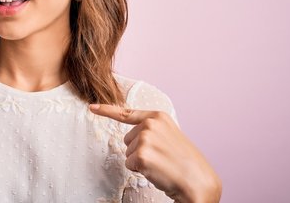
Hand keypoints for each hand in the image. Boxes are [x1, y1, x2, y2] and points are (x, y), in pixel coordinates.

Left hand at [89, 104, 221, 202]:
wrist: (198, 181)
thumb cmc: (186, 162)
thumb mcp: (170, 135)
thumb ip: (152, 130)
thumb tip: (134, 134)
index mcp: (158, 116)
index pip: (126, 113)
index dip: (106, 110)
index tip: (91, 107)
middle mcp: (150, 124)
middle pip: (127, 139)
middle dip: (139, 150)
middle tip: (161, 157)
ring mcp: (145, 139)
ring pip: (128, 153)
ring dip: (141, 161)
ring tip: (161, 163)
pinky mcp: (140, 156)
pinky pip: (129, 164)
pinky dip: (140, 171)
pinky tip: (157, 170)